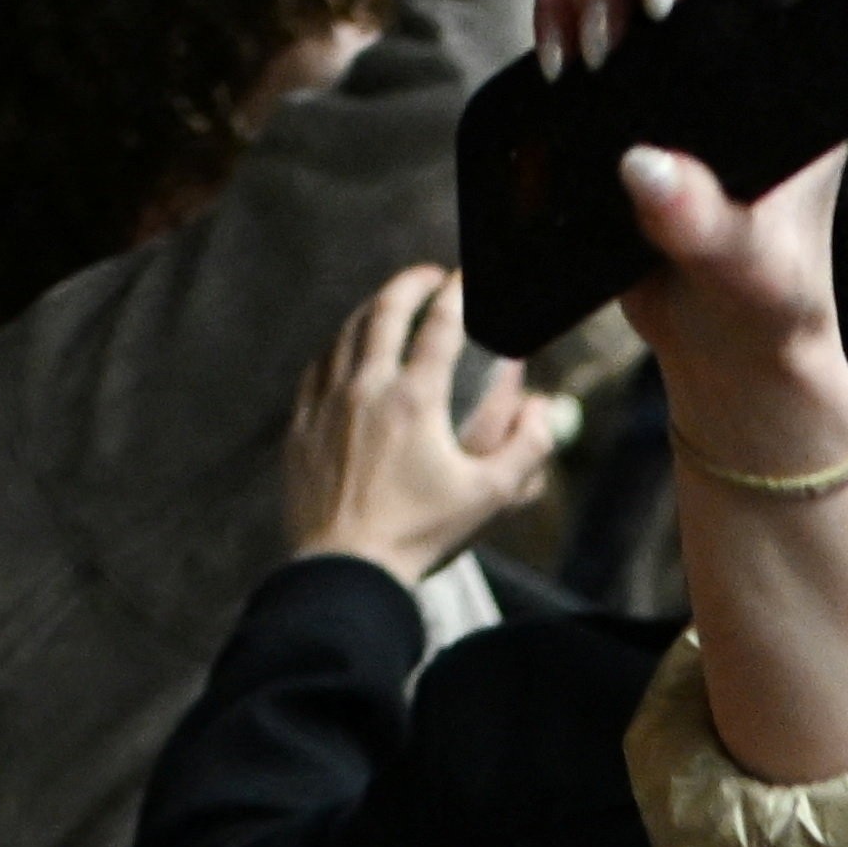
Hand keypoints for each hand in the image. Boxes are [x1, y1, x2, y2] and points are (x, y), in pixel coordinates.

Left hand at [291, 265, 570, 578]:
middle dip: (410, 284)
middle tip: (428, 278)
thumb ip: (527, 450)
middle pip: (385, 311)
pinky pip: (316, 368)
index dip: (458, 292)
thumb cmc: (418, 535)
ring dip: (371, 309)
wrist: (346, 570)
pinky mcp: (301, 426)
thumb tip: (545, 411)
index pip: (440, 324)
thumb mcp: (487, 497)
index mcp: (414, 399)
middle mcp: (366, 388)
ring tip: (389, 305)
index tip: (467, 276)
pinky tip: (346, 352)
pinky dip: (337, 347)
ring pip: (346, 333)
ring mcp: (327, 404)